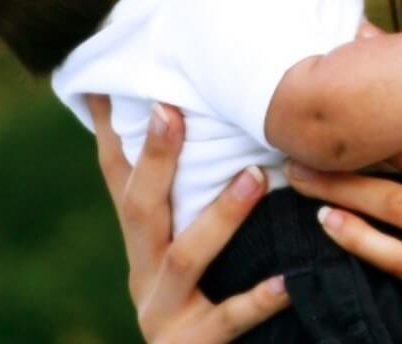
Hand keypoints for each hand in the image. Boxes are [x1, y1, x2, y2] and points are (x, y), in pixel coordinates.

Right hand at [89, 95, 288, 341]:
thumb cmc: (200, 303)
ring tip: (253, 177)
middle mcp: (143, 273)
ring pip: (186, 258)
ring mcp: (163, 311)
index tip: (115, 82)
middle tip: (172, 109)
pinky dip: (257, 299)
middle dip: (156, 159)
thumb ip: (186, 196)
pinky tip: (288, 280)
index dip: (113, 132)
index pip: (118, 179)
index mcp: (141, 245)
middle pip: (140, 209)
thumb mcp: (180, 250)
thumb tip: (191, 123)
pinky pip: (228, 320)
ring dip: (219, 215)